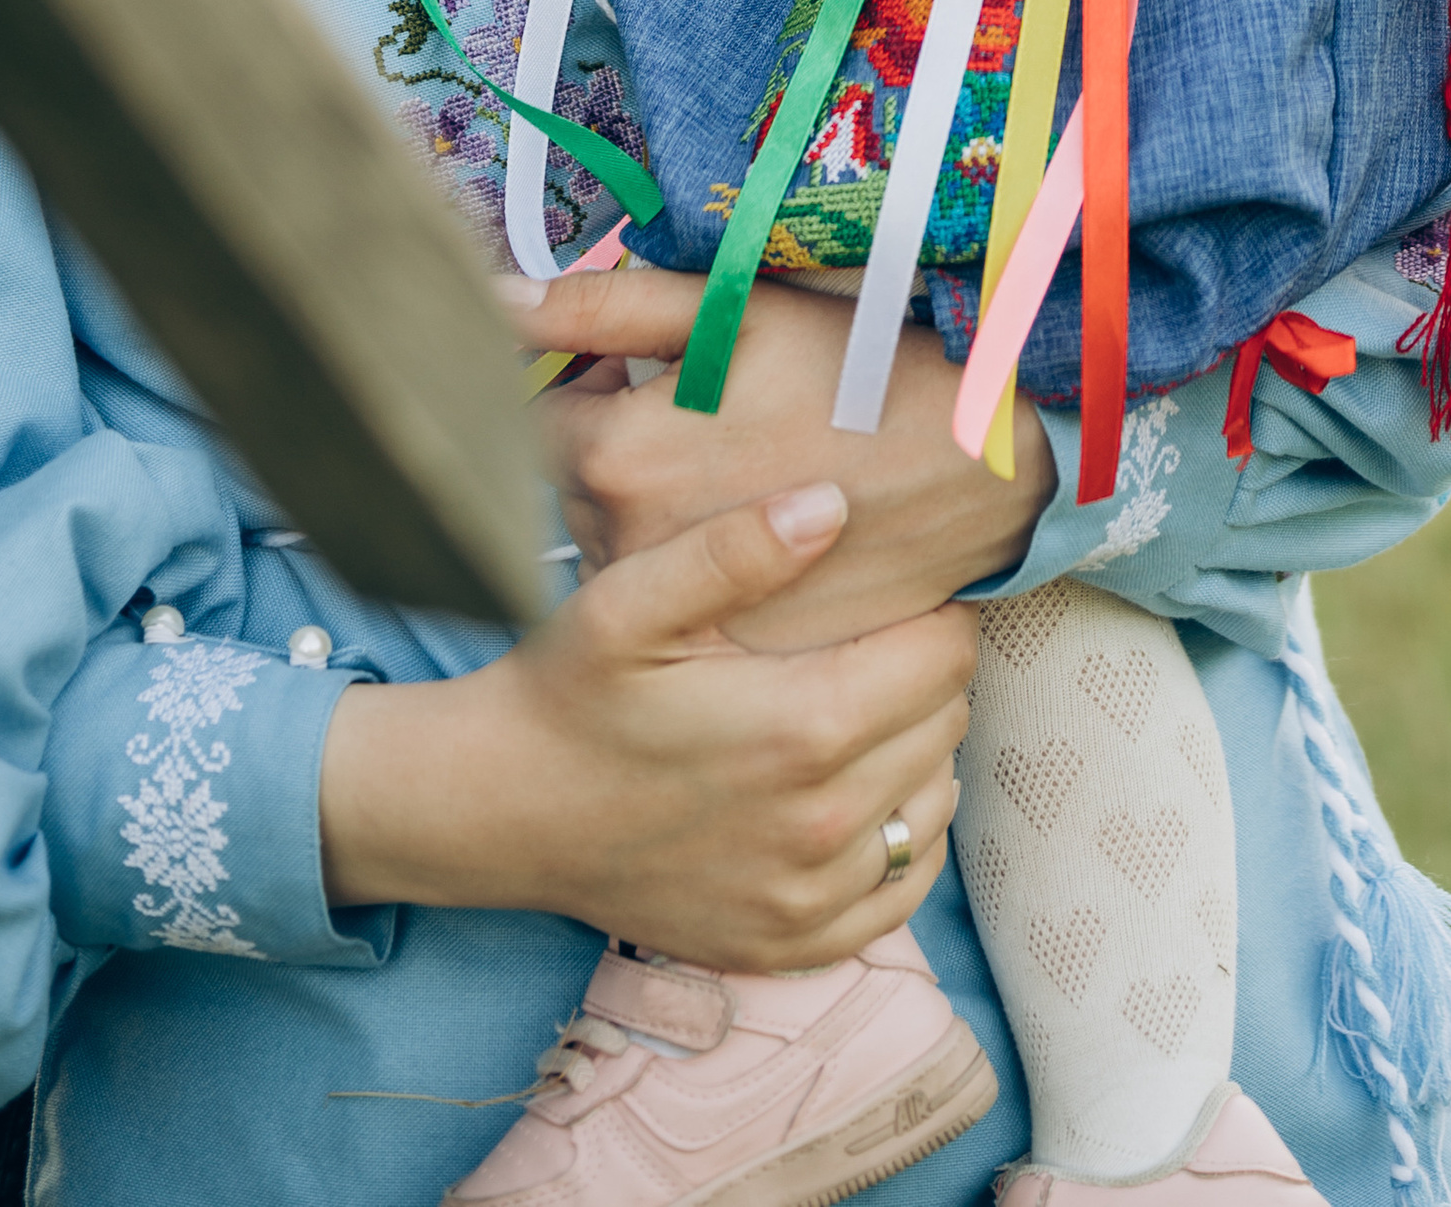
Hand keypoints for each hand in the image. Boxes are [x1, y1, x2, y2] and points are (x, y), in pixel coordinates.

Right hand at [316, 483, 975, 964]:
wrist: (504, 810)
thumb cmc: (571, 691)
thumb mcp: (631, 599)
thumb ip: (736, 548)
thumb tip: (832, 503)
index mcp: (802, 729)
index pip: (945, 655)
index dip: (931, 611)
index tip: (892, 594)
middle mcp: (822, 826)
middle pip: (947, 722)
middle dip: (921, 673)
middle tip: (866, 644)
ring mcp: (810, 899)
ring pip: (936, 799)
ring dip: (915, 751)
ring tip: (854, 709)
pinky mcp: (794, 946)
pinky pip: (905, 887)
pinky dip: (899, 836)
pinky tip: (852, 791)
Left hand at [523, 267, 1055, 654]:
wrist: (980, 461)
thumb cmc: (856, 363)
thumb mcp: (731, 307)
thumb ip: (601, 303)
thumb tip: (493, 297)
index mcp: (619, 458)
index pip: (537, 422)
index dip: (586, 381)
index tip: (646, 367)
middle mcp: (635, 551)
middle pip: (580, 488)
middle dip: (619, 443)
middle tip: (709, 406)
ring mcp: (687, 612)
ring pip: (628, 545)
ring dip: (658, 504)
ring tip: (744, 458)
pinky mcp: (740, 649)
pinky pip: (690, 600)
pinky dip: (709, 561)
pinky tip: (765, 514)